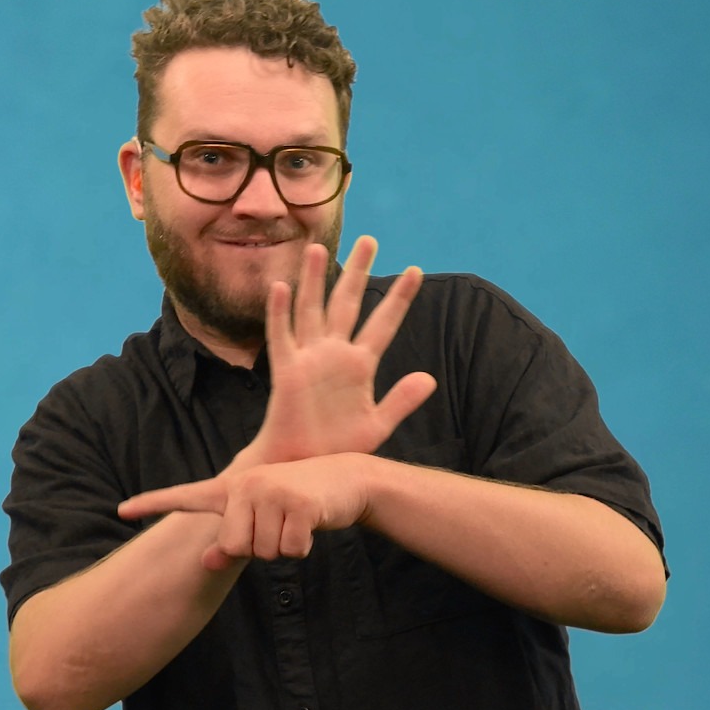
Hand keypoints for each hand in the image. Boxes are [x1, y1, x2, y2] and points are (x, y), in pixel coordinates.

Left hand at [119, 454, 370, 569]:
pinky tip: (311, 522)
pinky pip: (291, 551)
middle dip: (260, 548)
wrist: (346, 481)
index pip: (185, 496)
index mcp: (232, 489)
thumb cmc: (297, 504)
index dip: (152, 503)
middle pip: (235, 547)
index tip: (120, 509)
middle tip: (280, 524)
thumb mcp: (262, 522)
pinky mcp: (300, 504)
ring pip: (264, 552)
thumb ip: (232, 544)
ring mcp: (272, 492)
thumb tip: (206, 563)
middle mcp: (246, 485)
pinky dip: (303, 547)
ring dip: (284, 547)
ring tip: (296, 519)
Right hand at [245, 235, 435, 465]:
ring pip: (312, 311)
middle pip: (347, 304)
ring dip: (315, 281)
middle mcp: (334, 355)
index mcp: (360, 366)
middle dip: (357, 272)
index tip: (416, 270)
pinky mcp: (286, 374)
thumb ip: (401, 401)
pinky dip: (279, 313)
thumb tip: (429, 378)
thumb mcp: (377, 426)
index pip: (383, 324)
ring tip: (319, 248)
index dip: (399, 298)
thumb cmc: (338, 450)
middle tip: (369, 240)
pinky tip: (281, 287)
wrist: (303, 470)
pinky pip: (281, 339)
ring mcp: (309, 360)